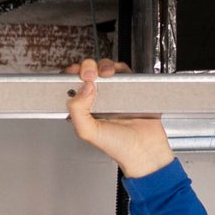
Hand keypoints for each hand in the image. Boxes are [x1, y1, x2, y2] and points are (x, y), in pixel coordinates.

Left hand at [64, 58, 173, 178]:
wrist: (144, 149)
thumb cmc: (118, 147)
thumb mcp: (88, 132)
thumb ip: (77, 111)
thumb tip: (83, 87)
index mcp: (82, 110)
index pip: (71, 86)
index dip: (70, 76)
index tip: (73, 74)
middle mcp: (95, 100)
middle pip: (86, 73)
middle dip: (86, 68)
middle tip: (90, 75)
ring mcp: (113, 93)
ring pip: (103, 68)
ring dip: (102, 65)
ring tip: (106, 74)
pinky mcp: (129, 88)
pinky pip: (123, 71)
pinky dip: (119, 68)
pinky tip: (118, 76)